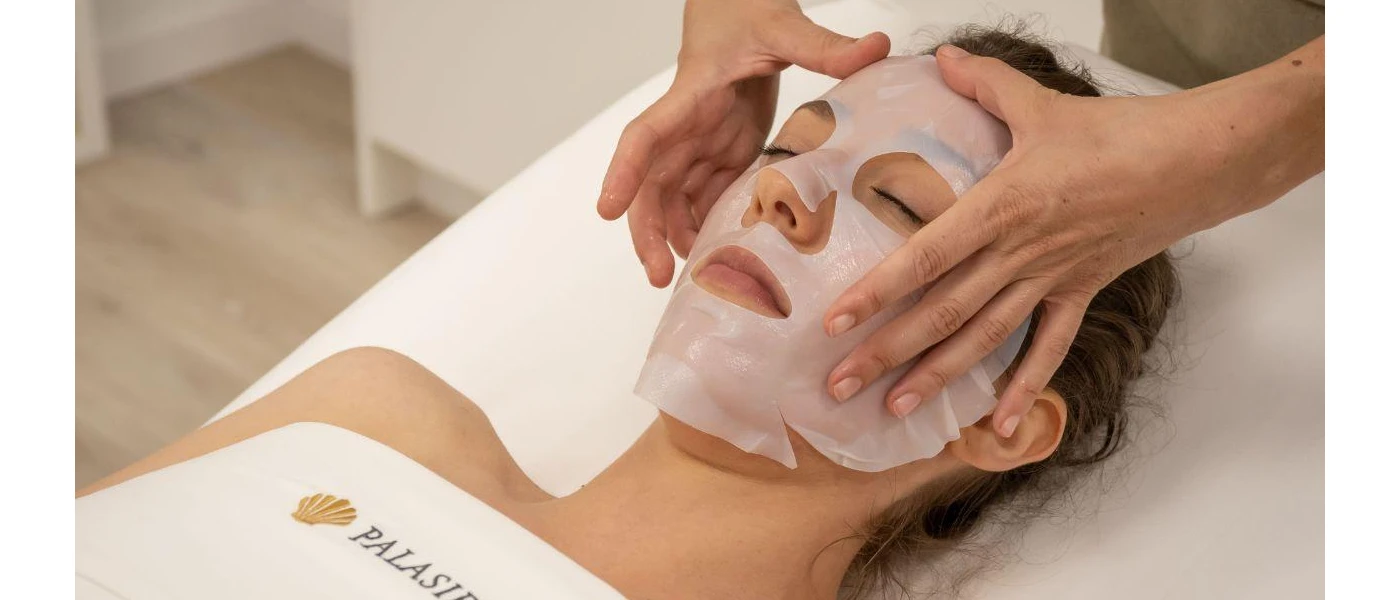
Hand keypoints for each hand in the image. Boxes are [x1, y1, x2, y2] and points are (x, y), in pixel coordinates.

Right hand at [596, 0, 889, 286]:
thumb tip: (876, 48)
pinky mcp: (724, 149)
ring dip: (678, 237)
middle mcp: (686, 125)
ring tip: (697, 278)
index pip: (644, 136)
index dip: (623, 173)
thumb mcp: (783, 23)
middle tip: (657, 275)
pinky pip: (706, 195)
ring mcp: (702, 141)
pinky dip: (709, 226)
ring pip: (674, 198)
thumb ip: (824, 43)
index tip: (608, 210)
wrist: (738, 2)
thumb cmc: (746, 9)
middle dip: (647, 230)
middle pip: (651, 184)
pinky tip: (723, 258)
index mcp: (690, 96)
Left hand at [824, 42, 1323, 435]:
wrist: (1195, 162)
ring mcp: (1050, 279)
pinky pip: (1049, 348)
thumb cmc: (1119, 133)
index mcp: (1001, 207)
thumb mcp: (1041, 104)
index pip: (924, 257)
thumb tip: (943, 58)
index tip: (834, 322)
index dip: (877, 292)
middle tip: (838, 384)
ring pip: (984, 338)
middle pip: (942, 312)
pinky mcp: (1080, 291)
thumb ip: (986, 83)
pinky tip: (1002, 426)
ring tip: (895, 409)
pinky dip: (1026, 388)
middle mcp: (1019, 253)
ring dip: (938, 377)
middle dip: (886, 351)